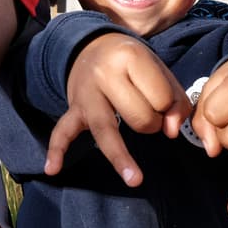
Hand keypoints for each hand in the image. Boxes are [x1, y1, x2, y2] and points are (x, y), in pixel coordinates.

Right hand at [46, 33, 189, 185]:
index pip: (160, 97)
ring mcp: (86, 94)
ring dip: (122, 157)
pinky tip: (53, 169)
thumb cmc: (131, 63)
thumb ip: (175, 98)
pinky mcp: (73, 109)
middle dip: (151, 123)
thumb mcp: (159, 68)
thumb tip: (170, 131)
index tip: (162, 101)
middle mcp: (104, 74)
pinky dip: (57, 150)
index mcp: (129, 58)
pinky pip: (62, 131)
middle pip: (138, 117)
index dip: (168, 106)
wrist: (92, 47)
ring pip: (106, 129)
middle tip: (147, 113)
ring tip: (135, 180)